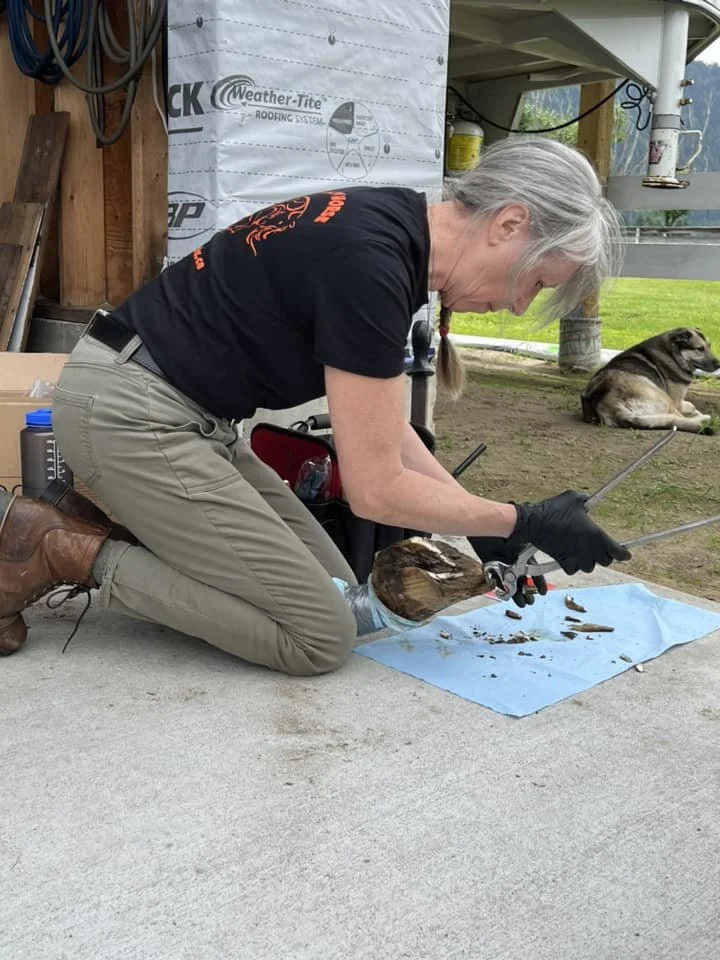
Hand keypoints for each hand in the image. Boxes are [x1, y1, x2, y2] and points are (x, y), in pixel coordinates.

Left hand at [468, 535, 547, 607]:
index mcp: (523, 553)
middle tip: (531, 602)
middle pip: (522, 579)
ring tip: (522, 603)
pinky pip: (497, 580)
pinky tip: (506, 596)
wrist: (485, 528)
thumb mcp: (522, 540)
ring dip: (516, 593)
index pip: (534, 570)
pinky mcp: (489, 566)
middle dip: (527, 591)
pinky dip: (502, 589)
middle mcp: (513, 560)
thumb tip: (546, 553)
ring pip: (511, 582)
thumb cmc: (503, 529)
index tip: (542, 591)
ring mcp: (502, 564)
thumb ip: (530, 552)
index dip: (539, 581)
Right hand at [513, 490, 631, 574]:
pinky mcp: (564, 561)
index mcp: (596, 535)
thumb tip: (589, 501)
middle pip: (605, 561)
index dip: (624, 554)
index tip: (626, 554)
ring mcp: (576, 557)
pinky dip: (574, 565)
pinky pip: (574, 569)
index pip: (618, 552)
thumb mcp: (574, 498)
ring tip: (584, 551)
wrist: (534, 522)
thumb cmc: (554, 509)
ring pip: (589, 567)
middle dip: (604, 555)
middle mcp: (589, 549)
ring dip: (589, 560)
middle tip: (600, 547)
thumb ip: (586, 502)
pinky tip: (571, 556)